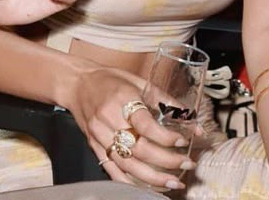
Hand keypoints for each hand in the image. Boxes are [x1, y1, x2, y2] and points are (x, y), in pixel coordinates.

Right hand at [69, 65, 192, 189]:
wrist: (75, 82)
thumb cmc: (108, 79)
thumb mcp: (137, 81)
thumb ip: (164, 100)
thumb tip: (193, 121)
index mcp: (121, 98)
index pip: (146, 125)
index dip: (167, 137)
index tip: (182, 141)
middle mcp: (108, 118)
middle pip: (139, 148)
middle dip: (167, 161)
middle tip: (186, 164)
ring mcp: (99, 135)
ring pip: (127, 164)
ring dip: (153, 178)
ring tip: (174, 183)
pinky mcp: (93, 145)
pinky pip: (112, 169)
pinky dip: (130, 183)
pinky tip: (147, 187)